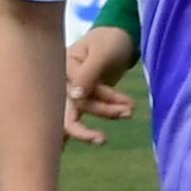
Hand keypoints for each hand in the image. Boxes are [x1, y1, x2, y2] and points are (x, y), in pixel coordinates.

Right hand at [62, 25, 139, 146]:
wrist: (116, 37)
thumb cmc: (109, 41)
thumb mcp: (102, 53)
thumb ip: (88, 74)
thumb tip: (74, 97)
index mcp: (61, 65)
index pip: (79, 87)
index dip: (100, 96)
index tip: (123, 105)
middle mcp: (60, 81)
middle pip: (71, 106)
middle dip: (97, 115)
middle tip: (112, 130)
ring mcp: (68, 92)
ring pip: (81, 113)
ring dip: (106, 114)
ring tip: (130, 110)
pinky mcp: (79, 101)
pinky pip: (78, 119)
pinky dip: (80, 133)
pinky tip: (63, 153)